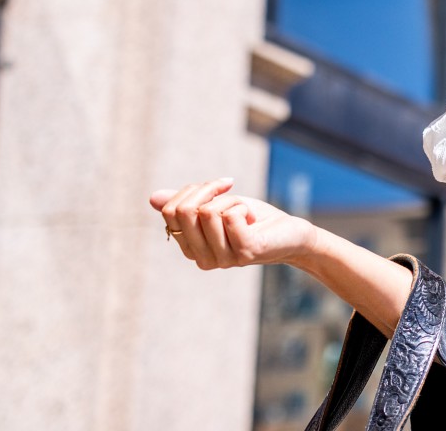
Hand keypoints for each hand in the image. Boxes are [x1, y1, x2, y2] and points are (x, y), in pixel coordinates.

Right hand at [150, 178, 318, 269]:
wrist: (292, 235)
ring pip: (208, 211)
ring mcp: (222, 258)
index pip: (170, 211)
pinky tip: (255, 220)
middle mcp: (201, 258)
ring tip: (246, 213)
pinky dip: (244, 207)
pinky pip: (230, 216)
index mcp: (190, 247)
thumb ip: (188, 203)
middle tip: (230, 190)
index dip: (192, 190)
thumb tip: (153, 198)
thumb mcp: (219, 206)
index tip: (215, 186)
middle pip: (185, 210)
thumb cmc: (255, 219)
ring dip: (231, 200)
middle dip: (209, 189)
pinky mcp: (244, 252)